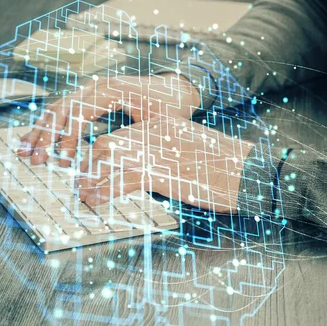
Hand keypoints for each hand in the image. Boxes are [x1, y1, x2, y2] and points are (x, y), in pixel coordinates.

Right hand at [17, 73, 200, 166]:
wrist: (175, 89)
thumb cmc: (169, 107)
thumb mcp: (161, 123)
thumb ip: (140, 137)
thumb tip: (120, 160)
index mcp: (114, 89)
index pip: (81, 111)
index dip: (69, 137)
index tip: (62, 161)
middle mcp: (97, 85)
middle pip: (63, 108)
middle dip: (46, 136)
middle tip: (35, 161)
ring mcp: (90, 89)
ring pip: (57, 108)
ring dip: (39, 131)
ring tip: (24, 153)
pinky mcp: (88, 97)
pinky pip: (62, 109)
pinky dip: (47, 126)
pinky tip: (34, 141)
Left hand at [76, 118, 253, 213]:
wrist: (246, 170)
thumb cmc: (222, 165)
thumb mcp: (190, 150)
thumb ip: (165, 153)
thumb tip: (143, 170)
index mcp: (162, 125)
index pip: (120, 133)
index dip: (100, 150)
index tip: (91, 164)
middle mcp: (154, 134)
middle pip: (106, 142)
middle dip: (88, 163)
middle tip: (80, 179)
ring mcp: (155, 152)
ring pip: (107, 158)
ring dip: (90, 177)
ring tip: (82, 193)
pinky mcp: (159, 173)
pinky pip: (119, 182)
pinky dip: (102, 192)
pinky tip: (95, 200)